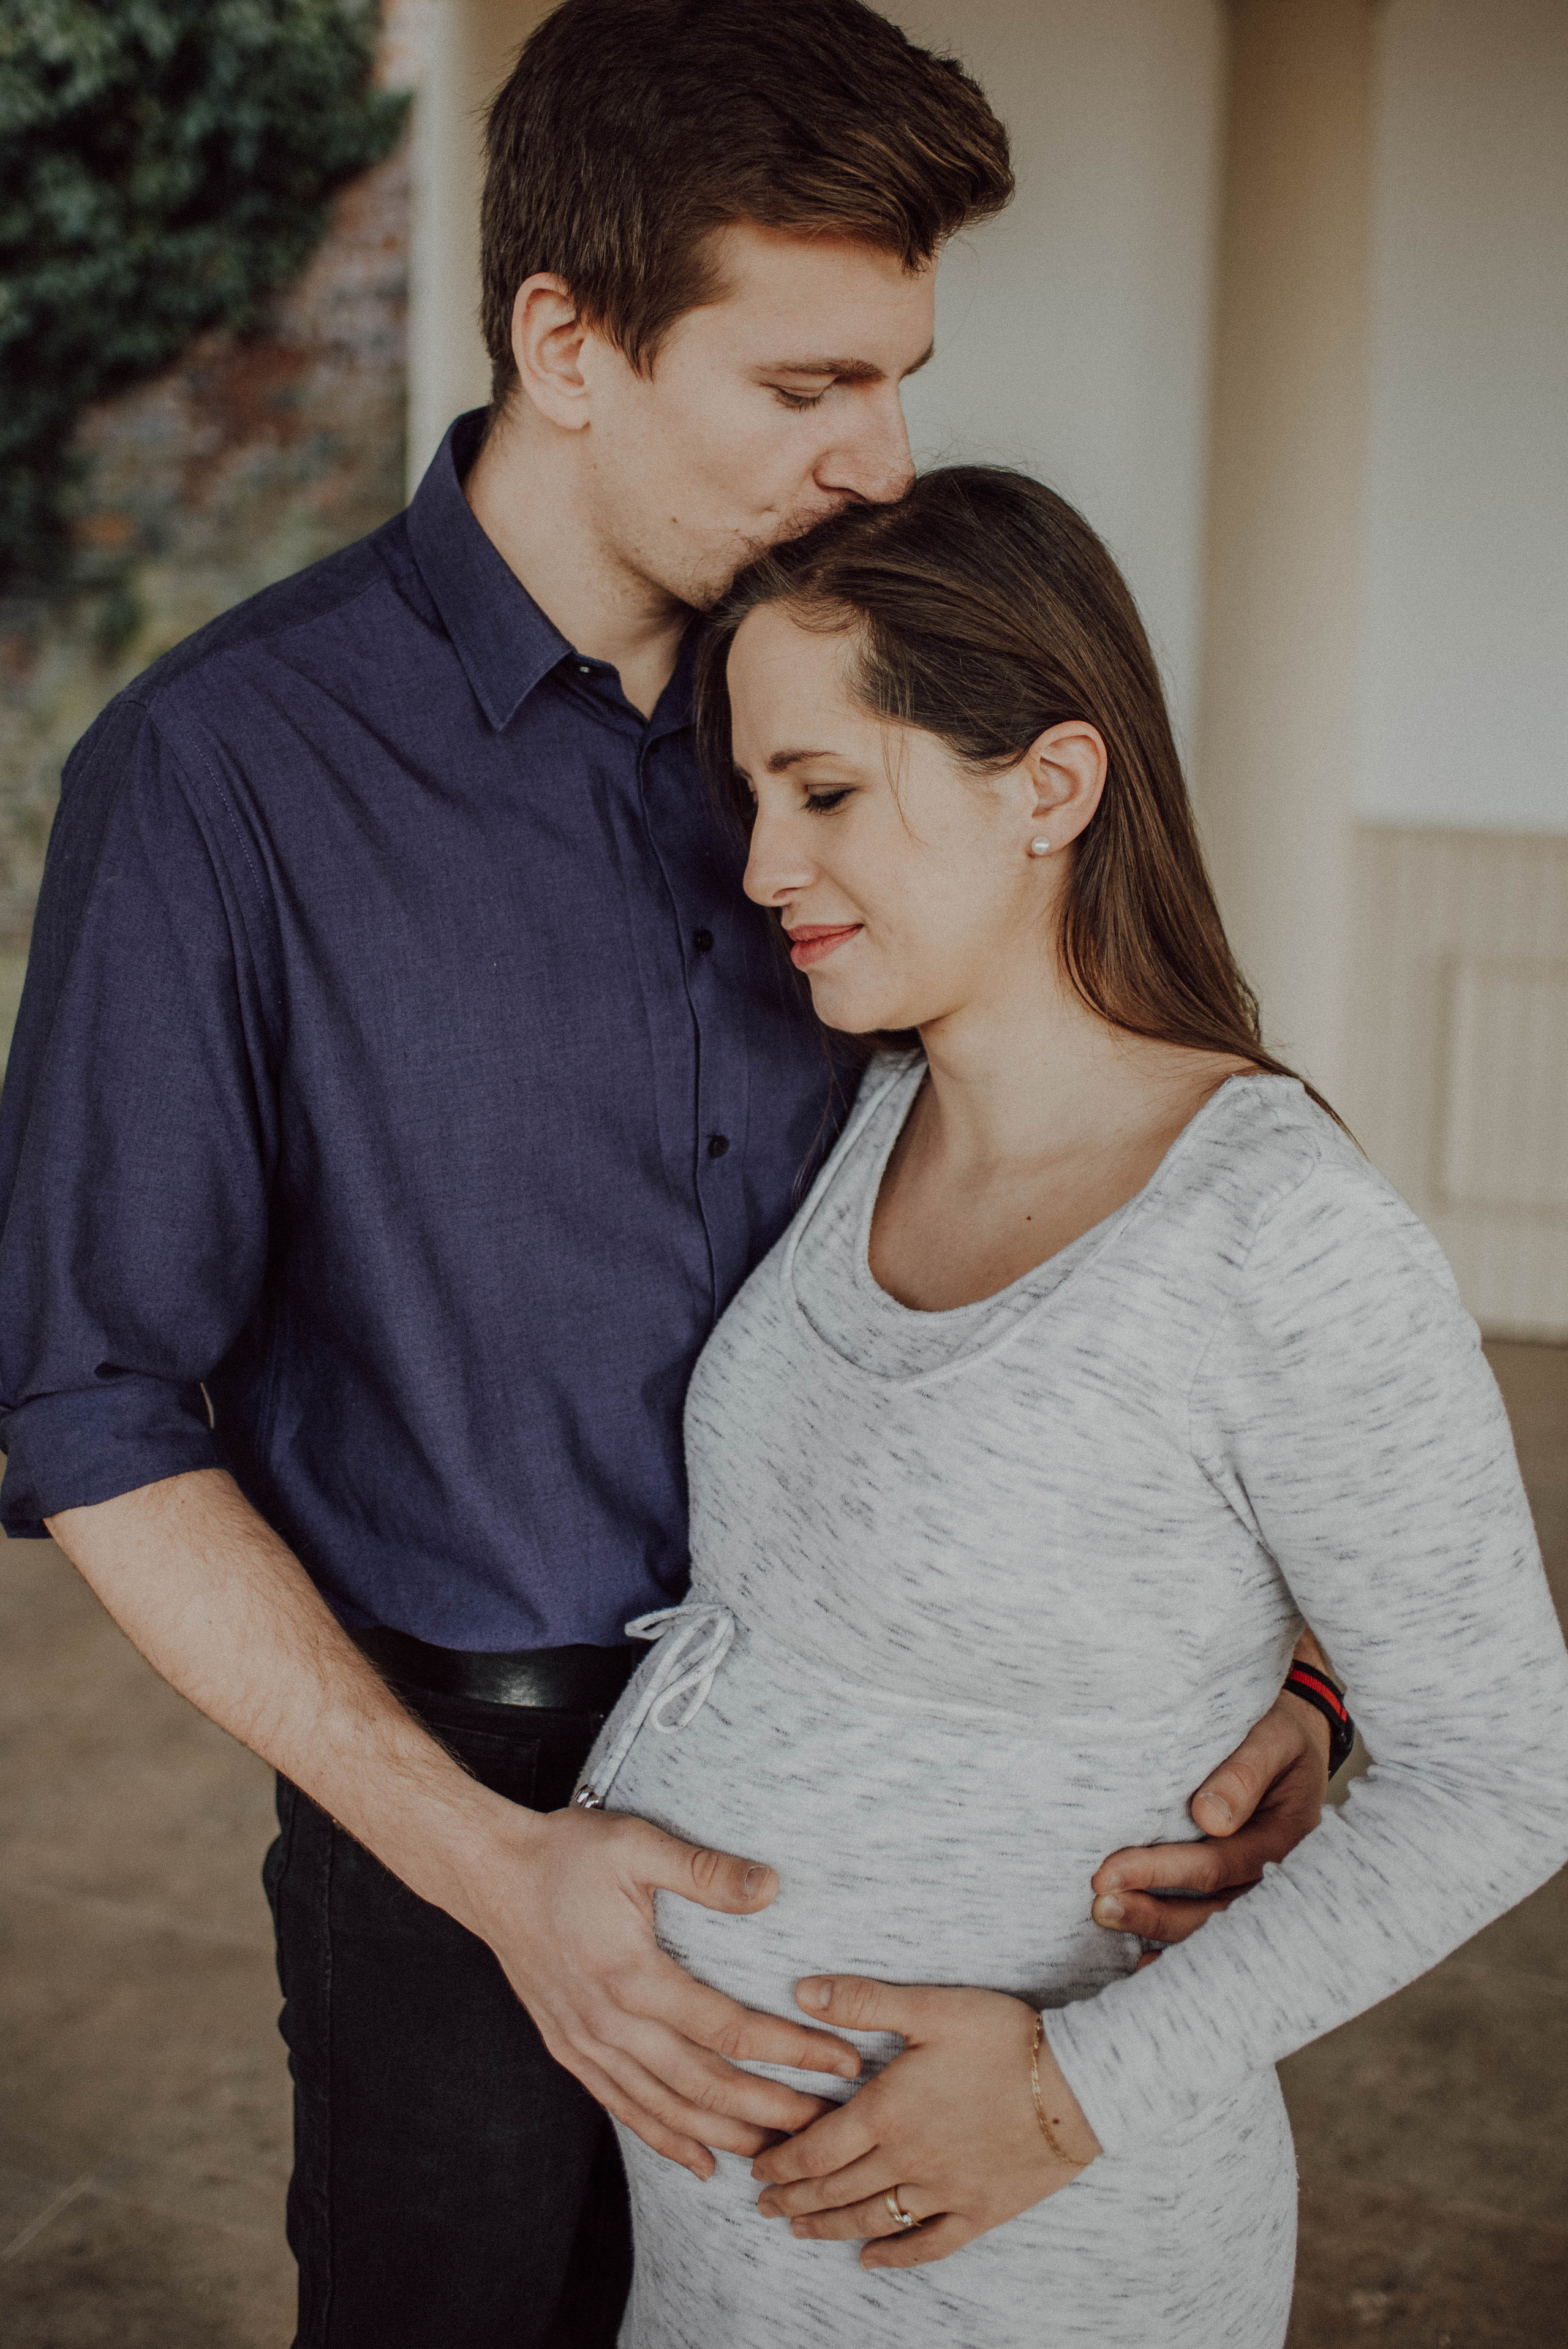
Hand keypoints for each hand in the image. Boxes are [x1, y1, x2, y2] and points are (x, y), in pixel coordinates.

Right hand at [467, 1802, 861, 2179]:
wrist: (489, 1875)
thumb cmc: (565, 1854)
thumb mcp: (636, 1844)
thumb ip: (705, 1871)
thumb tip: (772, 1887)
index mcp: (631, 1976)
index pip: (728, 2029)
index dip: (791, 2049)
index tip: (842, 2057)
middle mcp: (609, 2024)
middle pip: (704, 2085)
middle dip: (772, 2110)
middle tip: (828, 2124)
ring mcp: (586, 2044)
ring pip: (667, 2110)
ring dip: (727, 2135)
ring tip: (781, 2152)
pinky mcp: (570, 2051)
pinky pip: (625, 2109)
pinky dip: (666, 2140)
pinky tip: (702, 2163)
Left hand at [750, 1977, 1099, 2267]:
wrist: (1080, 2084)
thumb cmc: (1005, 2038)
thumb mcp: (930, 2007)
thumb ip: (862, 2000)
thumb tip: (800, 1991)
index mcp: (887, 2111)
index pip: (814, 2147)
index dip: (780, 2161)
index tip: (755, 2167)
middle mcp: (907, 2160)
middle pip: (834, 2189)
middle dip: (792, 2199)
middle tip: (763, 2205)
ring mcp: (944, 2191)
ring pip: (871, 2220)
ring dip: (828, 2228)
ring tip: (799, 2231)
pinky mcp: (981, 2210)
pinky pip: (929, 2243)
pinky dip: (895, 2256)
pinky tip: (872, 2259)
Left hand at [1090, 1685, 1330, 1950]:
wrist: (1292, 1738)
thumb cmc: (1278, 1732)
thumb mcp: (1273, 1737)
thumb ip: (1245, 1772)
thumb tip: (1209, 1819)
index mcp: (1284, 1839)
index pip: (1218, 1865)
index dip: (1162, 1872)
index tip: (1108, 1873)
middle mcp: (1271, 1875)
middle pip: (1211, 1908)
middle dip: (1151, 1912)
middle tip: (1098, 1905)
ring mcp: (1252, 1886)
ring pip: (1206, 1923)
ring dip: (1154, 1927)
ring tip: (1103, 1917)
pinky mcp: (1233, 1887)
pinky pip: (1205, 1921)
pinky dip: (1171, 1944)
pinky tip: (1137, 1961)